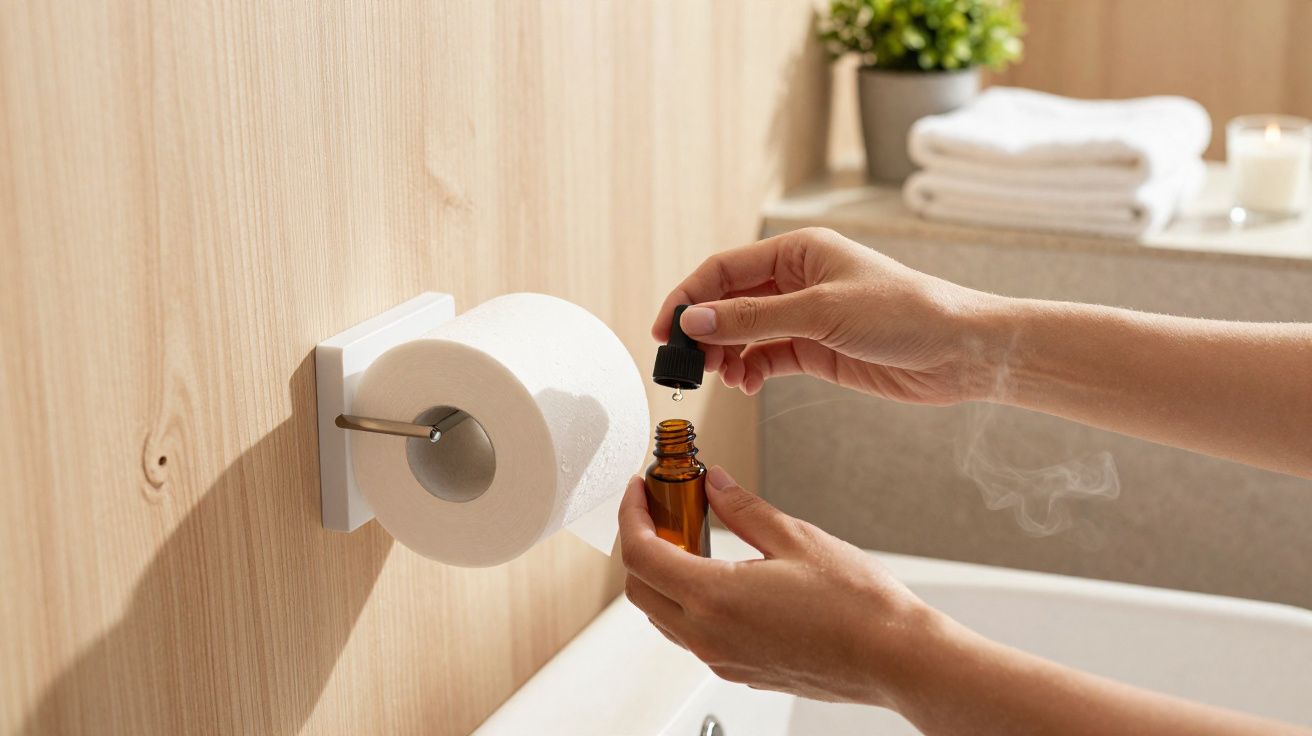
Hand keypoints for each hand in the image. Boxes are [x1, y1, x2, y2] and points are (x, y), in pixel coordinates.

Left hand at [617, 465, 934, 706]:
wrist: (895, 657)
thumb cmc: (857, 605)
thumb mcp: (796, 538)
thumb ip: (744, 511)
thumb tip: (715, 486)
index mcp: (714, 598)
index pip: (641, 554)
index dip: (632, 514)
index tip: (640, 490)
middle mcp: (708, 636)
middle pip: (639, 589)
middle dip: (641, 543)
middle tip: (664, 510)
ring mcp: (722, 658)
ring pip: (662, 616)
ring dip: (662, 576)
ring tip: (693, 538)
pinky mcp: (740, 670)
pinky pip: (692, 634)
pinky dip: (688, 601)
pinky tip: (721, 574)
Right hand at [652, 227, 1001, 403]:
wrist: (960, 352)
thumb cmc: (905, 313)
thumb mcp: (822, 311)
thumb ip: (754, 317)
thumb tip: (695, 321)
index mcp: (798, 251)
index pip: (724, 269)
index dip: (689, 298)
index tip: (665, 330)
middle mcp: (797, 280)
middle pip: (729, 301)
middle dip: (704, 332)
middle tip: (685, 364)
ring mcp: (805, 316)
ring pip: (743, 333)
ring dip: (724, 355)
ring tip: (718, 377)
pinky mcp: (816, 350)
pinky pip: (765, 357)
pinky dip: (748, 371)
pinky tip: (744, 384)